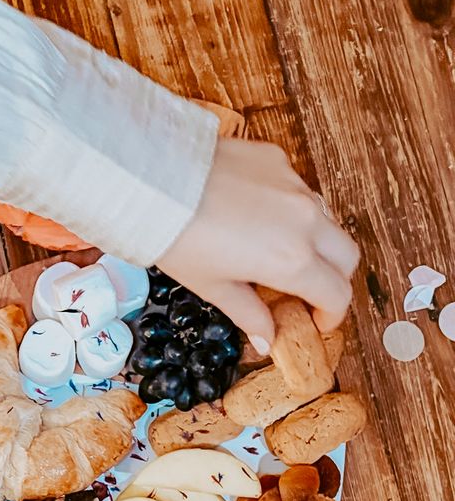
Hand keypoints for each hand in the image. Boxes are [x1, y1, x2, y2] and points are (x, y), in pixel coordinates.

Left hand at [159, 138, 358, 349]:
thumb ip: (249, 314)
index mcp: (292, 261)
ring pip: (327, 221)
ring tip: (281, 255)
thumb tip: (267, 340)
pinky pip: (300, 191)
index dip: (331, 315)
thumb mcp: (213, 286)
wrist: (153, 180)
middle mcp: (305, 221)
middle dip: (334, 279)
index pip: (336, 294)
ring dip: (316, 243)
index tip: (317, 321)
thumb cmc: (178, 238)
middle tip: (307, 292)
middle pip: (346, 257)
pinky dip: (292, 211)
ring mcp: (295, 186)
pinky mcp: (279, 161)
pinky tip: (259, 217)